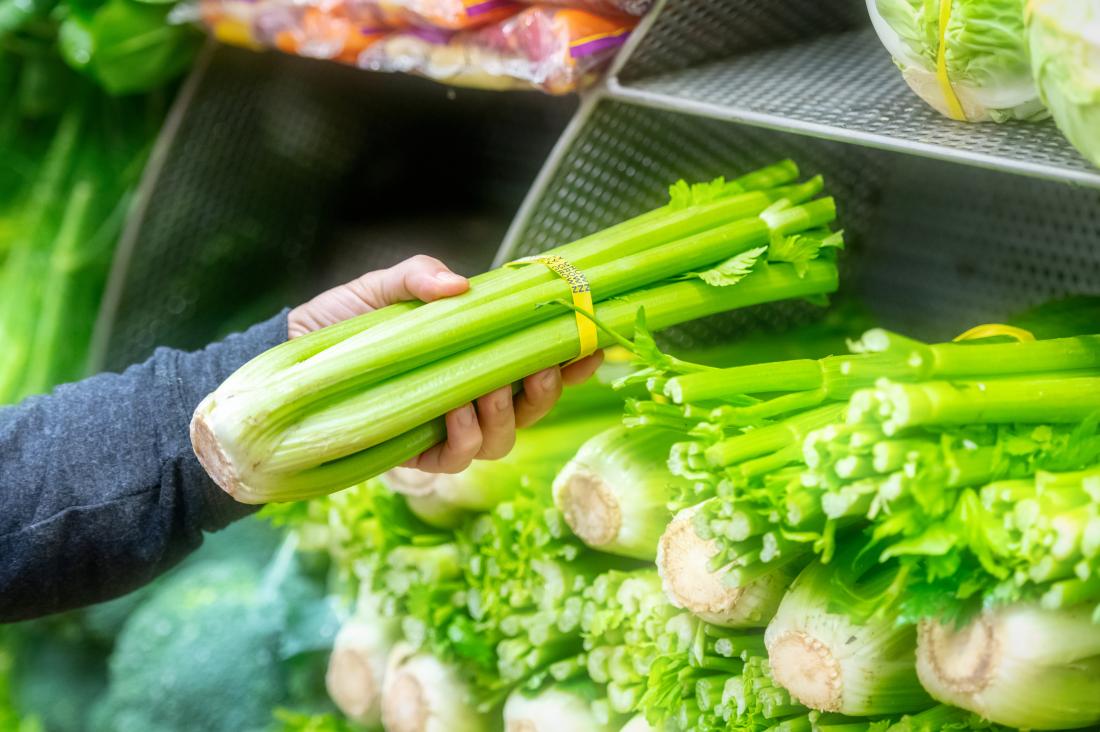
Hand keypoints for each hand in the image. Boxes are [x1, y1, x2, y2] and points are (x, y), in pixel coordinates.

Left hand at [288, 255, 603, 473]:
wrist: (290, 356)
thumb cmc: (342, 321)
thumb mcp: (383, 286)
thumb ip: (419, 276)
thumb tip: (460, 285)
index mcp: (476, 357)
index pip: (538, 364)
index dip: (572, 361)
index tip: (594, 346)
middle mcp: (470, 396)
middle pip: (533, 409)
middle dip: (546, 392)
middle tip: (538, 368)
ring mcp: (447, 429)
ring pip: (503, 439)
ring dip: (506, 416)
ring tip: (487, 391)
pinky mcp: (416, 454)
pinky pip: (459, 459)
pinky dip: (466, 438)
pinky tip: (457, 414)